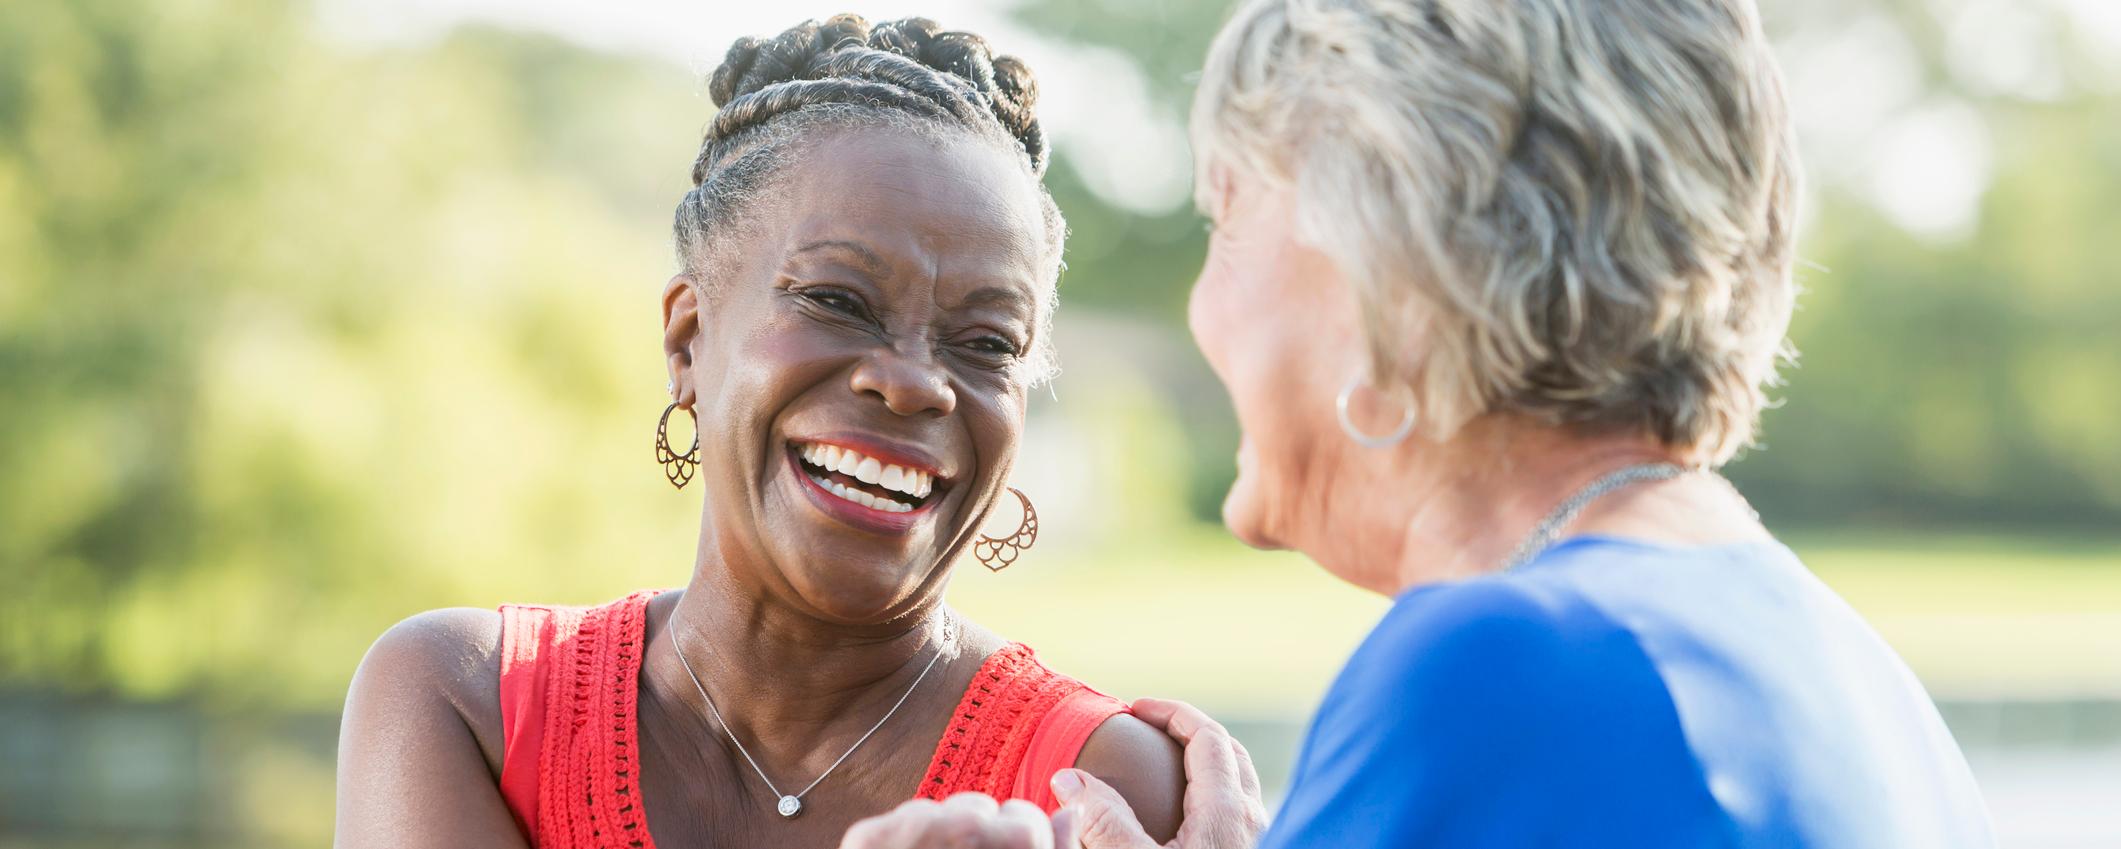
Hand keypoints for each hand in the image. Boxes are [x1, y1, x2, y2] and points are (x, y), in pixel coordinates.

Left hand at [840, 792, 1081, 848]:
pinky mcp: (868, 839)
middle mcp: (962, 828)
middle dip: (976, 839)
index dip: (1016, 848)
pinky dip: (900, 846)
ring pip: (935, 813)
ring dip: (937, 841)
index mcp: (1013, 844)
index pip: (1024, 818)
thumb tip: (1068, 815)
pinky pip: (895, 822)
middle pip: (978, 810)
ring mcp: (910, 830)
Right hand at [1052, 698, 1267, 848]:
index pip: (1207, 737)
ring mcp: (1265, 845)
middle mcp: (1258, 822)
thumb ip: (1104, 823)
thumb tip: (1067, 778)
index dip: (1171, 713)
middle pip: (1231, 754)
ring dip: (1208, 768)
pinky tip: (1186, 829)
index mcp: (1230, 812)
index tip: (1136, 707)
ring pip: (1242, 789)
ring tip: (1167, 775)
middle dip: (1192, 733)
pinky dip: (1216, 802)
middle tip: (1153, 731)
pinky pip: (1243, 819)